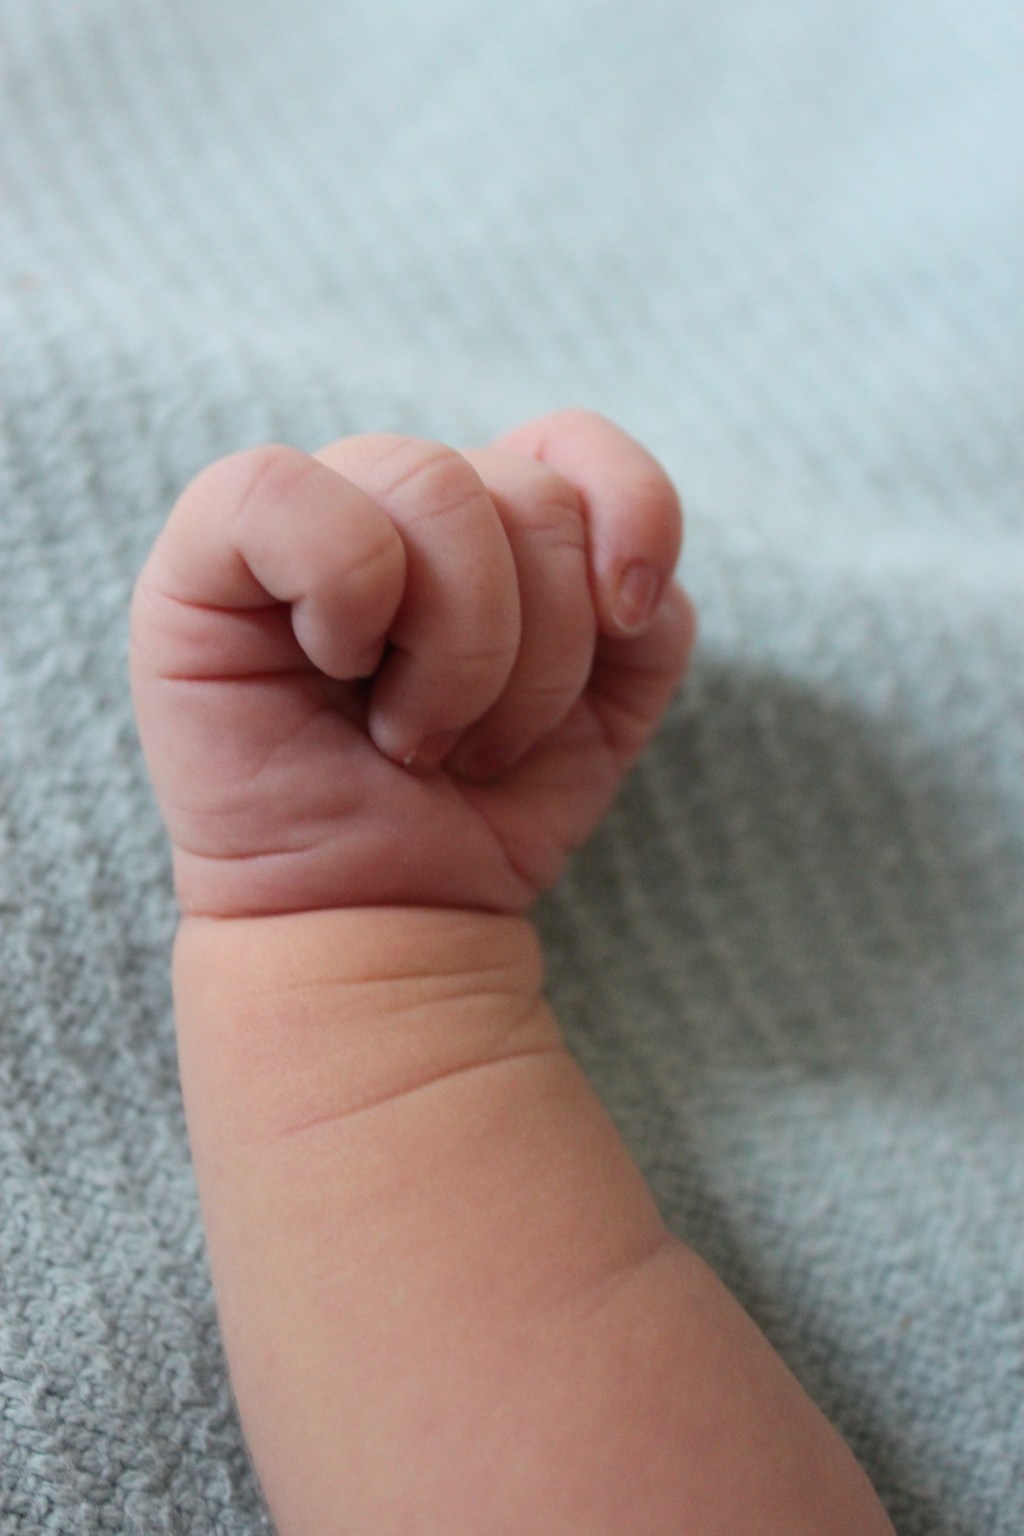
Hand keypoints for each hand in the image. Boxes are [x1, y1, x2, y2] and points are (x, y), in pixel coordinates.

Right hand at [130, 409, 695, 915]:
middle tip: (477, 739)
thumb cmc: (485, 808)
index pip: (571, 441)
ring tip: (415, 736)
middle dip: (536, 648)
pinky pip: (281, 492)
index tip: (627, 620)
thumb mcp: (608, 708)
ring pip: (431, 485)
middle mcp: (391, 499)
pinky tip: (338, 666)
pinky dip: (346, 590)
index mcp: (483, 515)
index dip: (633, 510)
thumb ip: (645, 612)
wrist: (390, 916)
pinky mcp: (203, 560)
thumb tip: (619, 569)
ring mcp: (298, 520)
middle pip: (520, 490)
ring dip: (458, 651)